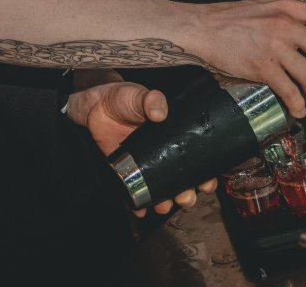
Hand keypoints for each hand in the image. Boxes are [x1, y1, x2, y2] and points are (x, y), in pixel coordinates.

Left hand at [65, 80, 217, 216]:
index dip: (206, 175)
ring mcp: (148, 166)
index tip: (207, 184)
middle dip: (188, 195)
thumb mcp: (141, 96)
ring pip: (163, 191)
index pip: (198, 160)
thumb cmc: (125, 98)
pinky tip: (141, 210)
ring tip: (164, 206)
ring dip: (166, 203)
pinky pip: (136, 193)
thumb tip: (159, 112)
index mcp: (176, 139)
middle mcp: (166, 156)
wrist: (98, 106)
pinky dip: (139, 204)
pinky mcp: (129, 173)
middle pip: (183, 181)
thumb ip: (151, 100)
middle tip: (185, 197)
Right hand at [193, 0, 305, 117]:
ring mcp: (275, 48)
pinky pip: (290, 91)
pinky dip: (298, 104)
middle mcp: (285, 26)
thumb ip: (286, 13)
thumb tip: (304, 25)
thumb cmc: (227, 18)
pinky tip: (297, 107)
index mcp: (288, 8)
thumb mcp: (264, 4)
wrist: (202, 29)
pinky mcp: (263, 68)